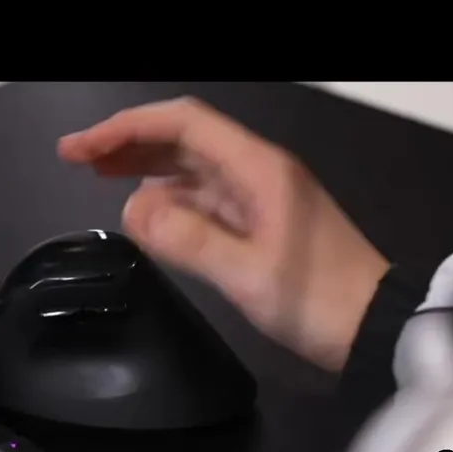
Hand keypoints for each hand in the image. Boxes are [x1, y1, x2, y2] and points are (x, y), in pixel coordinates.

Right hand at [58, 97, 389, 371]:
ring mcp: (262, 196)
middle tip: (76, 159)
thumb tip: (131, 209)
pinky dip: (170, 197)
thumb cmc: (317, 301)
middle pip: (185, 138)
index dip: (126, 128)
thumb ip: (186, 239)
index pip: (183, 123)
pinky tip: (148, 211)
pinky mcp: (263, 223)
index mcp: (258, 169)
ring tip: (100, 176)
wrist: (376, 327)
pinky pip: (207, 196)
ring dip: (146, 165)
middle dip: (128, 141)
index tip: (80, 150)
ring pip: (193, 166)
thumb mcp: (247, 274)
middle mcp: (259, 171)